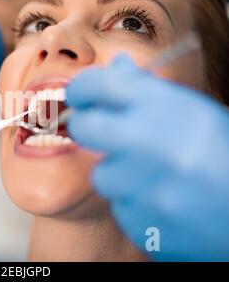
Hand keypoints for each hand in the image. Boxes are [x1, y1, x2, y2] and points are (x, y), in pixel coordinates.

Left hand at [66, 54, 228, 260]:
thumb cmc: (222, 154)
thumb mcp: (193, 110)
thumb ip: (148, 88)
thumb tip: (117, 64)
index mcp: (168, 110)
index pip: (101, 84)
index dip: (82, 87)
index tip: (79, 94)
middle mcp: (154, 147)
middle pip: (84, 128)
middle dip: (87, 126)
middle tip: (99, 129)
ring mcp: (149, 191)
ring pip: (102, 176)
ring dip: (119, 174)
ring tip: (153, 175)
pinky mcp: (146, 228)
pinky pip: (120, 209)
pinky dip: (135, 203)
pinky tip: (163, 200)